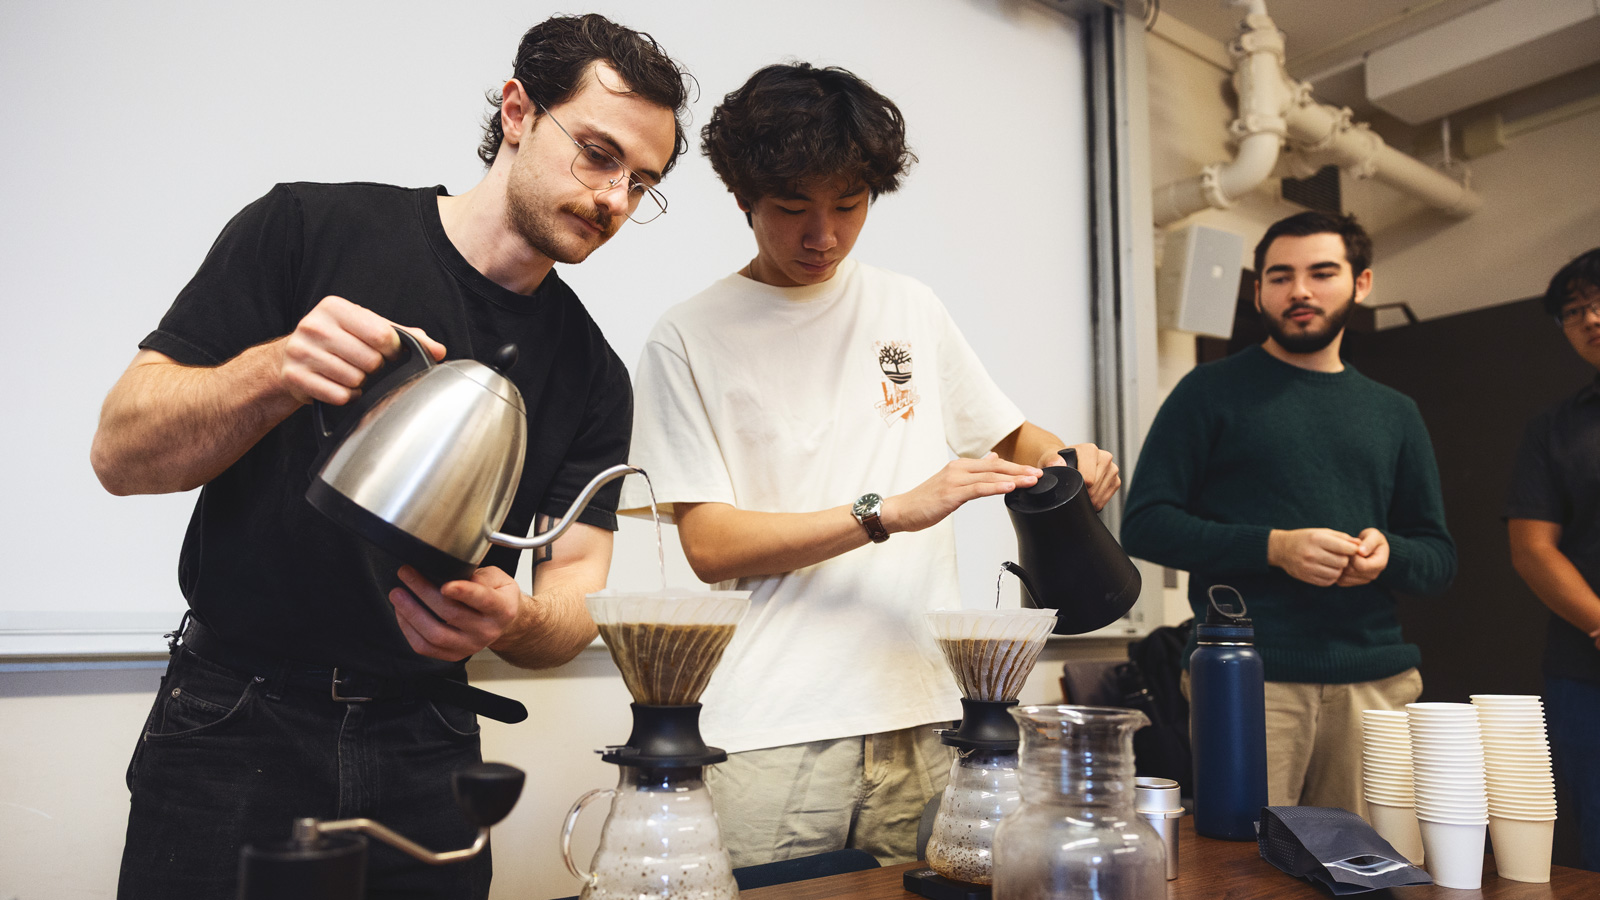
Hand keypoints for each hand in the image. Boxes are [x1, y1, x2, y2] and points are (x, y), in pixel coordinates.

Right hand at [278, 295, 445, 404]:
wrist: (290, 358)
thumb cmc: (337, 340)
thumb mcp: (367, 328)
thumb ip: (404, 336)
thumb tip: (438, 350)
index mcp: (335, 308)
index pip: (381, 334)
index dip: (392, 349)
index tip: (387, 352)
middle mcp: (314, 326)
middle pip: (370, 360)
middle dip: (374, 368)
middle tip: (364, 364)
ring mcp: (301, 352)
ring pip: (355, 379)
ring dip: (359, 383)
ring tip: (348, 373)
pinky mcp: (295, 377)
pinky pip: (339, 396)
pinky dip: (345, 396)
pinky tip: (338, 385)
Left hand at [389, 565, 520, 660]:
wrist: (504, 622)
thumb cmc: (497, 595)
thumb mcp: (498, 578)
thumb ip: (479, 575)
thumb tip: (454, 573)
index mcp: (501, 609)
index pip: (483, 600)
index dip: (463, 592)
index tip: (446, 585)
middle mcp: (486, 631)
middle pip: (451, 614)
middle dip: (424, 592)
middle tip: (407, 574)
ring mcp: (469, 646)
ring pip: (434, 635)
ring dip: (411, 613)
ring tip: (397, 594)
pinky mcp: (453, 655)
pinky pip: (425, 647)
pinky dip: (409, 630)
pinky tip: (402, 613)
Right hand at [880, 452, 1040, 533]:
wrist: (902, 510)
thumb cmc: (924, 500)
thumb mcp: (951, 481)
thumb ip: (973, 470)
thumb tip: (993, 458)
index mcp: (960, 466)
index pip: (994, 464)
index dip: (1015, 467)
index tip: (1033, 471)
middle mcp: (959, 469)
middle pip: (996, 467)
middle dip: (1020, 470)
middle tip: (1039, 474)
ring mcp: (955, 480)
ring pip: (990, 477)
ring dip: (1013, 478)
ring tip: (1031, 481)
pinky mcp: (952, 493)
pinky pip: (978, 489)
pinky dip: (996, 487)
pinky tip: (1010, 487)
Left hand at [1048, 443, 1119, 511]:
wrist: (1066, 463)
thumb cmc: (1059, 462)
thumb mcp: (1050, 459)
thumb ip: (1052, 459)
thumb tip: (1059, 464)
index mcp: (1090, 450)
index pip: (1089, 478)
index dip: (1077, 487)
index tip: (1070, 485)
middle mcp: (1104, 457)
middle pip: (1095, 488)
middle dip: (1083, 494)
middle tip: (1072, 490)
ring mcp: (1112, 469)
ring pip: (1100, 495)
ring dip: (1089, 499)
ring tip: (1079, 491)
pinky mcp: (1116, 481)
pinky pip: (1106, 499)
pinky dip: (1096, 502)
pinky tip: (1088, 494)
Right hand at [1268, 527, 1361, 586]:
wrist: (1281, 549)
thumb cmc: (1305, 538)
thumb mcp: (1322, 532)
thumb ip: (1342, 537)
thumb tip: (1360, 544)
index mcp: (1317, 539)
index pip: (1346, 548)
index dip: (1352, 550)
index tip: (1350, 549)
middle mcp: (1312, 553)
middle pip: (1343, 562)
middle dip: (1345, 560)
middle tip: (1339, 557)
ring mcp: (1308, 567)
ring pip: (1337, 573)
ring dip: (1338, 570)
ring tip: (1332, 563)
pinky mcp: (1307, 577)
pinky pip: (1328, 582)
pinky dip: (1331, 577)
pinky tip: (1326, 570)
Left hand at [1336, 528, 1390, 586]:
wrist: (1370, 546)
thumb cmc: (1372, 538)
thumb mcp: (1374, 536)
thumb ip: (1369, 543)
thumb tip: (1361, 552)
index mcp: (1380, 564)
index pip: (1362, 566)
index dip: (1353, 556)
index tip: (1350, 547)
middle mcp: (1373, 575)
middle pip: (1352, 572)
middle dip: (1345, 560)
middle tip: (1344, 550)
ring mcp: (1363, 580)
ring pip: (1344, 578)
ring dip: (1339, 566)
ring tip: (1342, 556)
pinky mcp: (1354, 582)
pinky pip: (1341, 581)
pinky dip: (1337, 572)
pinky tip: (1339, 562)